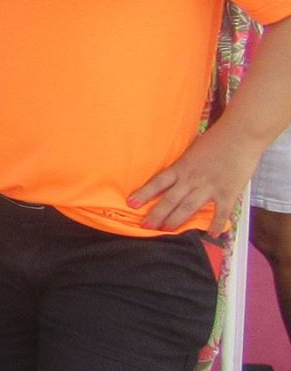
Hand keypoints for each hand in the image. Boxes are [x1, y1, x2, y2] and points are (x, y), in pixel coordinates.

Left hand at [129, 125, 257, 232]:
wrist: (239, 135)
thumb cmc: (215, 139)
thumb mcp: (192, 150)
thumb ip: (184, 163)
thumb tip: (175, 171)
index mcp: (181, 167)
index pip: (158, 182)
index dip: (144, 193)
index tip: (131, 204)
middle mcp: (192, 179)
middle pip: (170, 199)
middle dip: (156, 214)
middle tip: (145, 226)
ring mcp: (209, 187)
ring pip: (188, 207)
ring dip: (176, 220)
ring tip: (166, 231)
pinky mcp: (227, 193)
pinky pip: (220, 212)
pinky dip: (216, 224)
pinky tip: (211, 235)